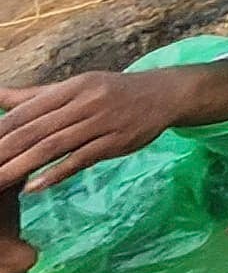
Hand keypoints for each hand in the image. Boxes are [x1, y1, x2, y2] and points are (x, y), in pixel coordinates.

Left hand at [0, 58, 227, 194]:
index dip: (2, 129)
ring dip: (22, 166)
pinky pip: (81, 159)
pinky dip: (56, 173)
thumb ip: (37, 96)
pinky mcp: (115, 142)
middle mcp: (86, 102)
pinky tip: (34, 187)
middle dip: (5, 151)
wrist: (166, 93)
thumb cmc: (114, 91)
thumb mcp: (78, 86)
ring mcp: (101, 122)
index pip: (28, 110)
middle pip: (37, 130)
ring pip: (54, 146)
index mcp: (73, 87)